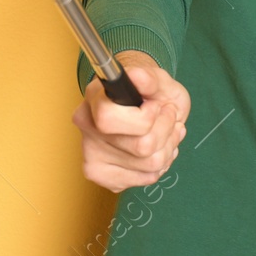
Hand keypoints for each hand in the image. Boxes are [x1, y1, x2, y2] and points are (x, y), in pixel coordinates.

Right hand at [73, 50, 190, 192]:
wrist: (143, 104)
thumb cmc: (149, 91)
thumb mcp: (158, 79)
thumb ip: (149, 78)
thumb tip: (138, 76)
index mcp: (94, 98)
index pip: (109, 119)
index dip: (143, 117)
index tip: (155, 106)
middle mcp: (87, 128)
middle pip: (141, 147)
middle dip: (166, 131)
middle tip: (169, 117)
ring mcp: (91, 155)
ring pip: (148, 165)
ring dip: (168, 148)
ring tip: (168, 132)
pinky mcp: (102, 175)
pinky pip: (145, 179)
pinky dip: (160, 166)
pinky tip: (156, 149)